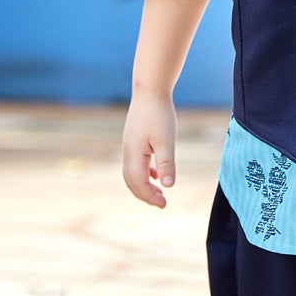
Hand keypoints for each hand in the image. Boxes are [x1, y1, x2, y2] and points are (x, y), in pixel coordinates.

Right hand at [122, 92, 177, 207]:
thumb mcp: (166, 141)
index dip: (150, 196)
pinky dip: (145, 173)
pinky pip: (136, 163)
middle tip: (162, 204)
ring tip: (159, 193)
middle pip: (131, 181)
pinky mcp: (133, 140)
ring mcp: (129, 146)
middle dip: (145, 195)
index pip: (138, 183)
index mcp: (134, 154)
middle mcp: (128, 152)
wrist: (150, 91)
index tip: (164, 204)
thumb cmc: (159, 114)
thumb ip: (166, 164)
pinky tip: (157, 174)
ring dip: (144, 185)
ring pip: (132, 173)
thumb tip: (168, 186)